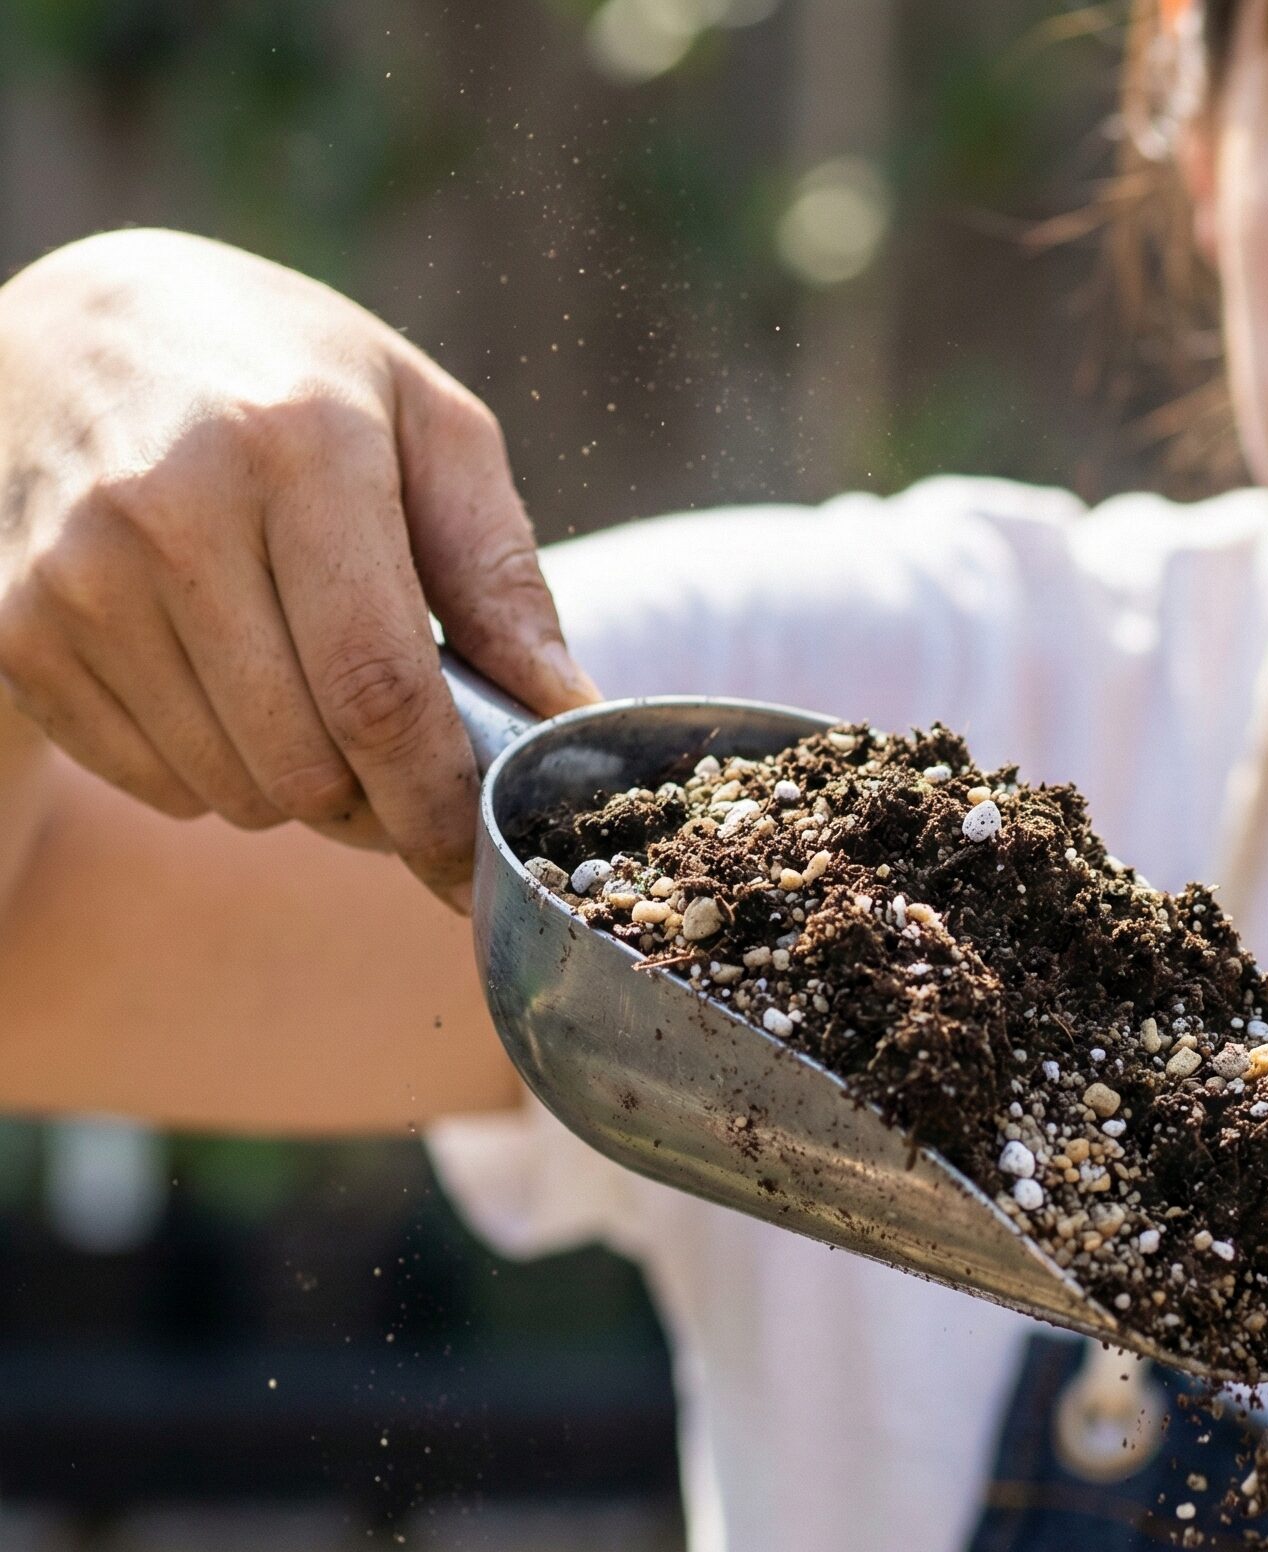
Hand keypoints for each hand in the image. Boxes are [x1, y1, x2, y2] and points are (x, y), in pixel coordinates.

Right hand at [0, 230, 596, 906]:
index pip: (377, 690)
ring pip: (231, 789)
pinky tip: (224, 688)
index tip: (480, 863)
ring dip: (298, 790)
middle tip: (404, 772)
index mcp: (297, 445)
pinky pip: (154, 783)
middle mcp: (169, 506)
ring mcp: (75, 572)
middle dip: (378, 810)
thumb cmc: (296, 385)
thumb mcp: (427, 430)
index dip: (438, 804)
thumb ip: (505, 580)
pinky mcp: (17, 626)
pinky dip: (214, 776)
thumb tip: (573, 721)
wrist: (77, 332)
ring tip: (309, 701)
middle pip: (304, 764)